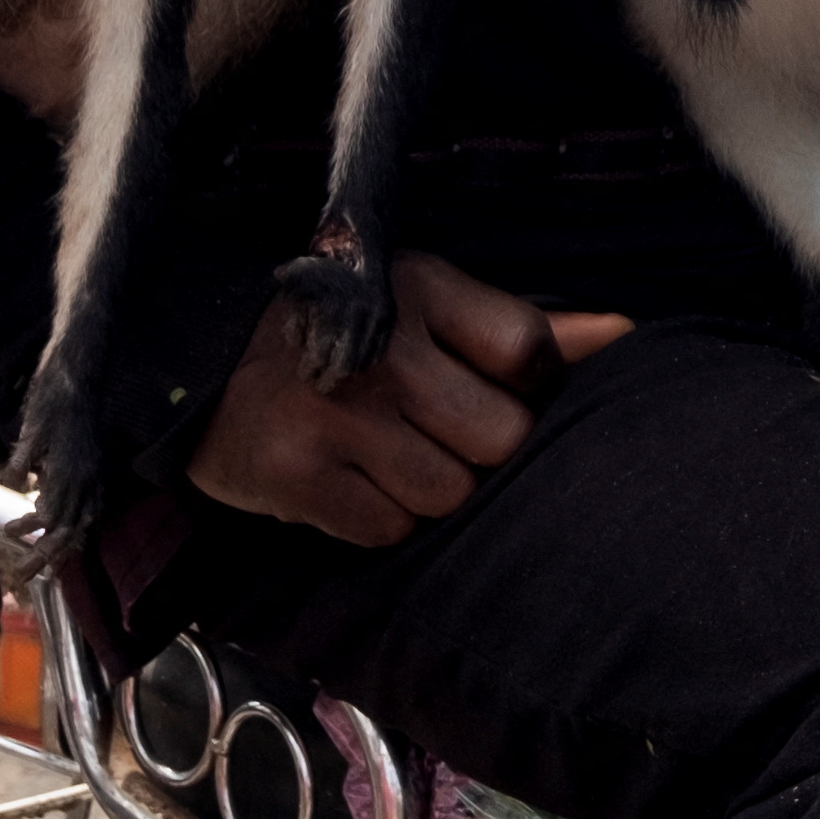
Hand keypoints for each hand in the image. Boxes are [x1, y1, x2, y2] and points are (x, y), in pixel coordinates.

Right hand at [185, 251, 631, 546]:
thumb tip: (625, 333)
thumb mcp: (427, 304)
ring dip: (426, 489)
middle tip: (434, 431)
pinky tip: (347, 481)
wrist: (195, 361)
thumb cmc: (341, 334)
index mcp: (421, 288)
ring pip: (448, 494)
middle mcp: (381, 350)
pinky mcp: (292, 473)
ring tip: (385, 454)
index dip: (528, 386)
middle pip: (500, 440)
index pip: (529, 351)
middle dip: (480, 449)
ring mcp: (334, 413)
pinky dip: (376, 518)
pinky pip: (386, 530)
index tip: (495, 387)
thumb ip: (527, 328)